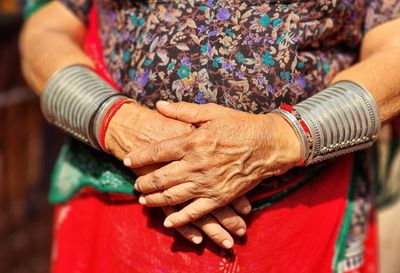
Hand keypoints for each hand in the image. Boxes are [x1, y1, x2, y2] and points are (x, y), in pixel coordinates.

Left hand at [105, 101, 250, 247]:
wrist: (267, 145)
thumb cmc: (239, 125)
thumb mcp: (211, 112)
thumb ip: (183, 111)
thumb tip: (159, 105)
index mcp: (192, 142)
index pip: (157, 152)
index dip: (139, 157)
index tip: (128, 160)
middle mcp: (195, 165)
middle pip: (159, 178)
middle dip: (143, 182)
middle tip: (135, 184)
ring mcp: (206, 184)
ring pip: (172, 196)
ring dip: (154, 199)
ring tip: (143, 200)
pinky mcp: (219, 197)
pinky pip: (195, 212)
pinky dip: (180, 219)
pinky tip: (168, 220)